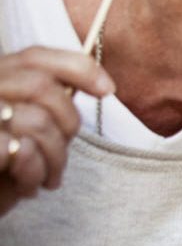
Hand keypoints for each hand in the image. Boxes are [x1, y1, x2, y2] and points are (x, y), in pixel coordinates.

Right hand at [0, 46, 114, 216]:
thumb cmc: (4, 169)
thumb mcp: (26, 129)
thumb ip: (49, 103)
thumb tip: (101, 85)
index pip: (35, 57)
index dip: (77, 67)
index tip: (108, 89)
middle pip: (42, 87)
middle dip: (66, 124)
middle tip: (61, 154)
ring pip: (38, 121)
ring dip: (55, 158)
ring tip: (47, 179)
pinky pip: (23, 151)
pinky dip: (35, 174)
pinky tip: (28, 188)